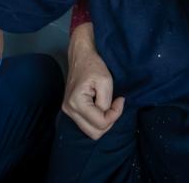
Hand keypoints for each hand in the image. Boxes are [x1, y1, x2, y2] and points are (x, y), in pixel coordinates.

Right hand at [63, 22, 123, 139]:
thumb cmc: (93, 65)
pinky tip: (100, 106)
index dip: (115, 114)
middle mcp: (69, 110)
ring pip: (91, 131)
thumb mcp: (106, 82)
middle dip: (109, 121)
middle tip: (114, 104)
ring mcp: (68, 111)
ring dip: (103, 121)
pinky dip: (97, 119)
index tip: (120, 100)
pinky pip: (87, 124)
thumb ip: (107, 103)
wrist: (80, 56)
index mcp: (76, 102)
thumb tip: (108, 116)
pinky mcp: (71, 110)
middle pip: (94, 133)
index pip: (100, 123)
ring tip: (108, 104)